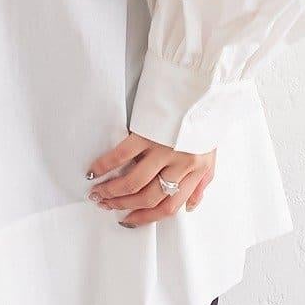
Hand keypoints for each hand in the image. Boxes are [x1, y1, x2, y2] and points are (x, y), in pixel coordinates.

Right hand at [84, 131, 215, 226]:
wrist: (203, 85)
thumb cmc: (204, 120)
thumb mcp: (210, 155)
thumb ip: (202, 182)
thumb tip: (191, 207)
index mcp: (196, 171)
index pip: (170, 206)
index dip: (147, 217)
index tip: (129, 219)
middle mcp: (181, 164)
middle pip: (149, 197)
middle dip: (124, 205)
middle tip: (106, 205)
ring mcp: (164, 149)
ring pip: (134, 182)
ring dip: (112, 191)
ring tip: (97, 193)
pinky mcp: (149, 133)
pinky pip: (122, 155)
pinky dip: (105, 165)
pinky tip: (94, 171)